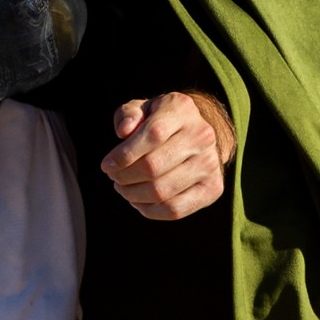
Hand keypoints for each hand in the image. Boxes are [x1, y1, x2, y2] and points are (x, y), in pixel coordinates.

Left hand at [101, 90, 234, 221]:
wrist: (197, 135)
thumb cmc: (161, 122)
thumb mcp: (143, 109)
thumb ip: (129, 114)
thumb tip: (124, 130)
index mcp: (182, 109)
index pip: (152, 134)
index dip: (124, 154)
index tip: (106, 165)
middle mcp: (202, 136)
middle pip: (153, 166)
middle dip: (124, 177)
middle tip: (114, 177)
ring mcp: (210, 164)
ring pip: (161, 191)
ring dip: (133, 195)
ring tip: (123, 188)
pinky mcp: (213, 188)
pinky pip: (175, 209)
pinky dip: (149, 210)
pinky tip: (138, 201)